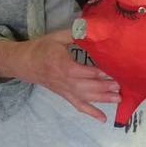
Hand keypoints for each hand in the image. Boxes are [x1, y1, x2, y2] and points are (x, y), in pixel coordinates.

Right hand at [0, 29, 120, 121]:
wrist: (25, 63)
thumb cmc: (42, 48)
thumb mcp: (57, 37)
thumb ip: (75, 33)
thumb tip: (92, 27)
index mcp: (62, 64)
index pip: (82, 71)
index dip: (97, 73)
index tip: (112, 71)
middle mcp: (64, 80)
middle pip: (85, 87)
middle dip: (103, 87)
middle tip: (120, 86)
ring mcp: (65, 90)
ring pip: (85, 97)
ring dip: (102, 99)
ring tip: (118, 99)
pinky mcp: (65, 95)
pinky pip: (78, 106)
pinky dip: (91, 113)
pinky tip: (103, 119)